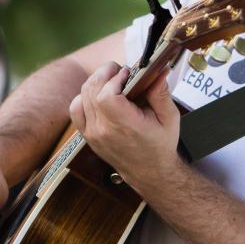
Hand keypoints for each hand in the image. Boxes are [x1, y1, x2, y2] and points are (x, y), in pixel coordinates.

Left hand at [69, 62, 182, 192]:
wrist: (150, 172)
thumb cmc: (160, 146)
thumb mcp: (169, 118)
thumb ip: (161, 93)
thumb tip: (159, 71)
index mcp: (124, 126)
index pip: (106, 95)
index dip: (115, 78)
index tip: (128, 73)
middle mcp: (103, 130)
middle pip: (91, 90)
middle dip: (105, 74)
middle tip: (119, 71)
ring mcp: (92, 134)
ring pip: (82, 96)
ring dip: (95, 83)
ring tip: (111, 81)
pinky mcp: (87, 135)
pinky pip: (76, 109)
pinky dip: (84, 97)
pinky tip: (99, 95)